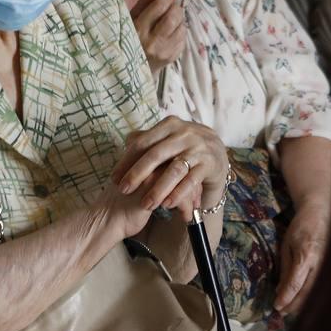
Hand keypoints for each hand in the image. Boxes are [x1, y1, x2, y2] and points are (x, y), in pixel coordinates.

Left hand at [111, 118, 227, 223]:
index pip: (142, 142)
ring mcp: (198, 148)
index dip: (126, 161)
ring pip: (174, 170)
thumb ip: (149, 139)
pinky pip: (191, 180)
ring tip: (146, 204)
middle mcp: (184, 133)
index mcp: (169, 125)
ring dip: (158, 189)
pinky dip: (178, 193)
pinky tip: (167, 205)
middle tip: (123, 190)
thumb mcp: (168, 138)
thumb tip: (126, 141)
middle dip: (137, 174)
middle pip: (156, 155)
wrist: (216, 151)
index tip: (114, 178)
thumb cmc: (183, 147)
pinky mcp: (209, 163)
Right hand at [130, 0, 186, 74]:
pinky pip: (183, 39)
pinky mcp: (172, 58)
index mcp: (138, 29)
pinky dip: (179, 33)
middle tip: (171, 8)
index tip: (163, 0)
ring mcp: (163, 51)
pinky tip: (170, 35)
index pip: (160, 6)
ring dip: (179, 21)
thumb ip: (145, 1)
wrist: (132, 70)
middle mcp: (151, 41)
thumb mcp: (131, 19)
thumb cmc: (130, 38)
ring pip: (182, 27)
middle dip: (175, 8)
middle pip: (174, 16)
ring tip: (170, 22)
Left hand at [275, 201, 329, 312]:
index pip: (295, 284)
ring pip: (317, 294)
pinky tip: (303, 301)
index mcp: (306, 256)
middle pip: (307, 293)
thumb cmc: (301, 228)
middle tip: (281, 311)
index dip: (286, 298)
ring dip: (303, 304)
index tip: (276, 306)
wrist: (322, 215)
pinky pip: (322, 288)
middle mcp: (320, 264)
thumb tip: (280, 291)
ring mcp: (330, 267)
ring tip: (290, 309)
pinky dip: (312, 297)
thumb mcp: (286, 246)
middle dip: (293, 306)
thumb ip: (285, 269)